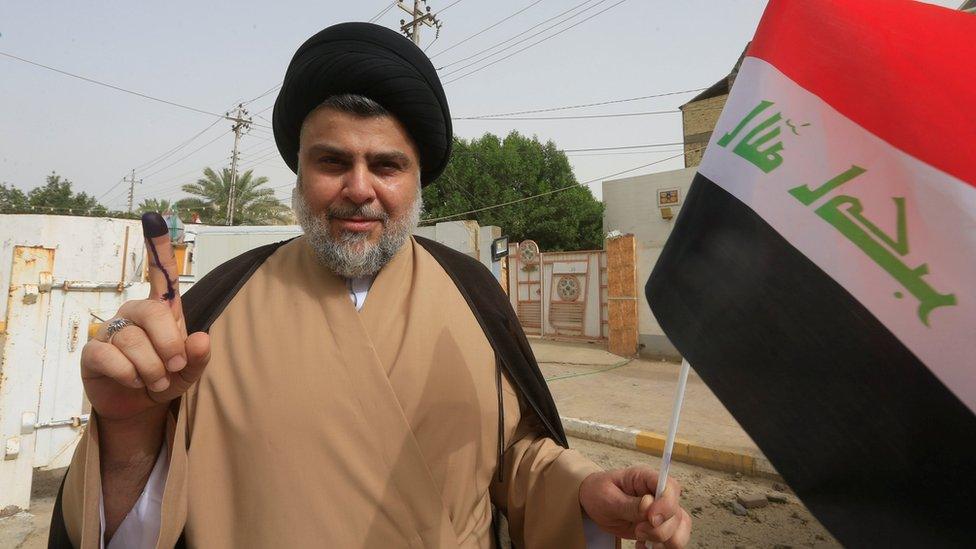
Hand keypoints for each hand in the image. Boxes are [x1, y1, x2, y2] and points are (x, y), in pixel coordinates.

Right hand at [81, 213, 210, 427]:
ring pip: (134, 341)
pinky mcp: (93, 352)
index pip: (162, 275)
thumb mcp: (189, 371)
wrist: (137, 405)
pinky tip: (133, 380)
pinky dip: (129, 374)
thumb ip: (199, 357)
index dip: (158, 247)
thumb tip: (202, 338)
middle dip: (170, 345)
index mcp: (162, 312)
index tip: (153, 217)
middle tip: (174, 367)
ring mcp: (111, 330)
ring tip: (155, 381)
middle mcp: (134, 313)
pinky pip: (110, 357)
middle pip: (153, 312)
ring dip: (151, 369)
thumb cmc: (165, 378)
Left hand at [579, 466, 691, 547]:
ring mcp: (661, 510)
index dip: (666, 505)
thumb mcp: (607, 497)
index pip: (670, 487)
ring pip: (680, 528)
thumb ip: (629, 504)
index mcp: (645, 478)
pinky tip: (643, 545)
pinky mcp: (659, 526)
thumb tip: (649, 505)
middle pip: (677, 513)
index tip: (651, 519)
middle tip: (638, 531)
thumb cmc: (598, 492)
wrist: (592, 502)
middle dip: (659, 529)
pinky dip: (660, 547)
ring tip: (642, 540)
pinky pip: (672, 539)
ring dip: (664, 540)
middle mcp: (658, 493)